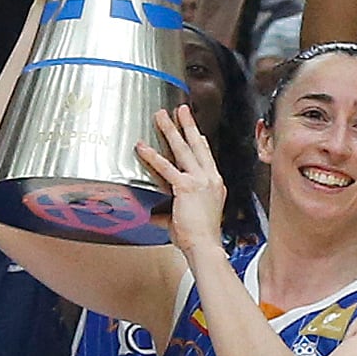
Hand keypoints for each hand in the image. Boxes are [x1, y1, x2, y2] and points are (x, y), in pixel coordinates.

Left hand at [133, 103, 232, 261]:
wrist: (205, 246)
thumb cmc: (199, 238)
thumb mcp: (183, 222)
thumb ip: (167, 215)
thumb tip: (153, 216)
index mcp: (214, 185)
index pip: (206, 158)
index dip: (200, 142)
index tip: (196, 131)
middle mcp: (210, 179)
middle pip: (197, 145)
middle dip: (188, 125)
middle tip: (181, 110)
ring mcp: (200, 181)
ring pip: (183, 149)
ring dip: (171, 130)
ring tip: (162, 115)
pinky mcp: (186, 187)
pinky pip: (167, 168)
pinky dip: (152, 156)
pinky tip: (142, 146)